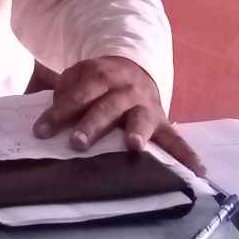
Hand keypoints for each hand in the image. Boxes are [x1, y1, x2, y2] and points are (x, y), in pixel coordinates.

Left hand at [32, 55, 205, 175]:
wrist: (133, 68)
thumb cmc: (96, 83)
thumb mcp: (76, 78)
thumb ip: (60, 93)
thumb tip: (42, 122)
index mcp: (100, 75)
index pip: (77, 94)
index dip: (59, 112)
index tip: (41, 132)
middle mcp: (125, 89)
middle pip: (107, 106)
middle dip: (93, 124)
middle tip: (78, 143)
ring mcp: (145, 105)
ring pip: (140, 118)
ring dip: (137, 132)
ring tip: (134, 146)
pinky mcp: (162, 121)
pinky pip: (176, 138)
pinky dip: (187, 154)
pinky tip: (197, 170)